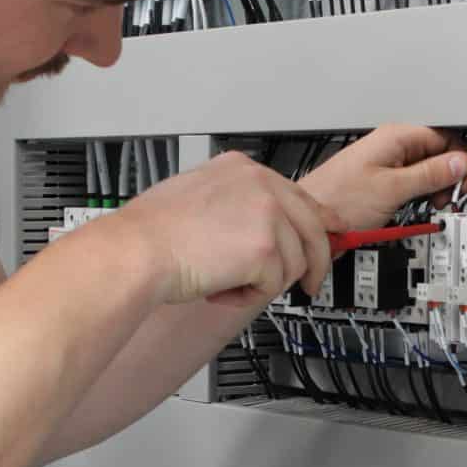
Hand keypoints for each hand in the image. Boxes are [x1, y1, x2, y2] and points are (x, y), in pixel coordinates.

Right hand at [113, 152, 347, 306]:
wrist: (135, 252)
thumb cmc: (152, 232)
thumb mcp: (199, 196)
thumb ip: (237, 204)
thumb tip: (264, 227)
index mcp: (243, 169)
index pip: (298, 196)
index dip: (317, 223)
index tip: (330, 235)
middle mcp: (261, 184)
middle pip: (313, 228)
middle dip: (314, 263)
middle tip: (310, 285)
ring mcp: (267, 214)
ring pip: (294, 263)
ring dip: (263, 283)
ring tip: (225, 282)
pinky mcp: (266, 248)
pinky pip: (274, 285)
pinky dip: (247, 297)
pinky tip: (219, 288)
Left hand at [297, 126, 466, 230]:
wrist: (310, 222)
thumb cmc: (336, 201)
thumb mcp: (393, 188)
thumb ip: (429, 174)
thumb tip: (460, 163)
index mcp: (394, 137)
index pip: (443, 136)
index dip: (459, 158)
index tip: (463, 180)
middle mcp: (390, 145)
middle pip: (436, 152)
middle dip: (448, 174)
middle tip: (448, 196)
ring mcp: (385, 163)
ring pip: (425, 169)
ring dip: (435, 186)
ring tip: (432, 203)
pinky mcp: (381, 181)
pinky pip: (410, 181)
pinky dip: (420, 193)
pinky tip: (417, 206)